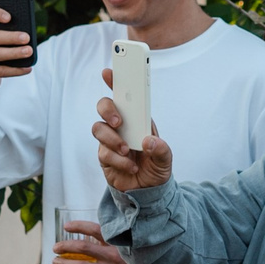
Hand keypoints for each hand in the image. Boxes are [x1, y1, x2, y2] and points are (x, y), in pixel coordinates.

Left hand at [50, 217, 150, 263]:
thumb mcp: (131, 248)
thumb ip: (114, 242)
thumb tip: (94, 237)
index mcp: (118, 244)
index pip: (96, 230)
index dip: (79, 226)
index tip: (67, 226)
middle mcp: (112, 256)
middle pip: (83, 247)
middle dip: (66, 246)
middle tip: (56, 247)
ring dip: (64, 263)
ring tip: (55, 262)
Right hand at [91, 68, 173, 189]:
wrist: (148, 192)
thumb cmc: (156, 167)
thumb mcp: (166, 158)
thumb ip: (161, 149)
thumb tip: (147, 141)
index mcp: (138, 118)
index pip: (125, 95)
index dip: (115, 81)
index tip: (108, 72)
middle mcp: (122, 125)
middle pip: (104, 106)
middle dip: (108, 110)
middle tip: (118, 122)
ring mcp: (110, 140)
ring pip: (98, 128)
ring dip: (113, 139)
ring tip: (127, 151)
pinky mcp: (104, 156)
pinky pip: (103, 152)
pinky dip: (118, 160)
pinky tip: (131, 166)